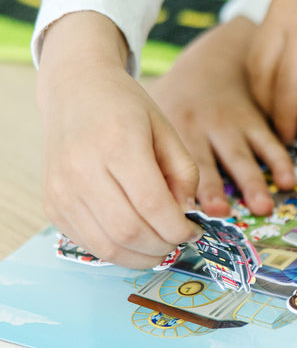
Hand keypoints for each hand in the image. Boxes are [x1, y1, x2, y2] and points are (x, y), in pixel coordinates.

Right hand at [38, 14, 202, 268]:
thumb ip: (184, 172)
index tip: (194, 231)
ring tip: (160, 243)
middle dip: (163, 246)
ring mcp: (61, 190)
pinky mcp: (52, 205)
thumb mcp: (167, 129)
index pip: (152, 205)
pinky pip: (89, 244)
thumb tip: (184, 213)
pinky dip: (118, 251)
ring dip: (142, 256)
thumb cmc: (126, 109)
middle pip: (129, 232)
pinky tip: (135, 239)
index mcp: (117, 144)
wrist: (75, 91)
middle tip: (178, 240)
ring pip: (107, 247)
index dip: (179, 229)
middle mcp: (82, 169)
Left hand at [148, 17, 295, 217]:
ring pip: (242, 157)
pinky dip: (281, 162)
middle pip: (208, 163)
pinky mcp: (256, 121)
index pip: (176, 164)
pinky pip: (270, 143)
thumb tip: (137, 200)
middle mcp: (202, 128)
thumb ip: (149, 153)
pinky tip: (287, 182)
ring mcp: (232, 125)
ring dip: (253, 183)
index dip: (180, 192)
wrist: (215, 60)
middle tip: (219, 213)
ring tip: (262, 206)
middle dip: (215, 190)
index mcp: (175, 129)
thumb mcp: (155, 114)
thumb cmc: (179, 99)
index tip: (182, 217)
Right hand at [249, 0, 296, 144]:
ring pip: (255, 60)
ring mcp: (277, 4)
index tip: (293, 141)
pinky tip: (282, 87)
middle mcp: (283, 13)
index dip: (287, 119)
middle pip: (262, 75)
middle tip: (287, 132)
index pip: (286, 87)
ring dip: (264, 91)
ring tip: (283, 113)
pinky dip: (266, 70)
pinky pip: (260, 44)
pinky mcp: (278, 2)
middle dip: (271, 109)